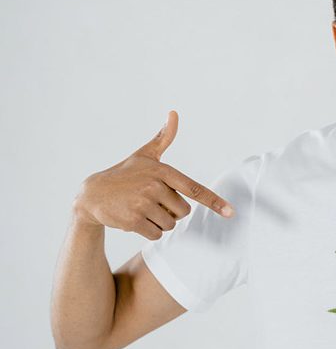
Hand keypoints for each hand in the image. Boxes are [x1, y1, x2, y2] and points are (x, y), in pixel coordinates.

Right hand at [72, 110, 235, 239]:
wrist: (92, 194)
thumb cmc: (124, 174)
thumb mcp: (144, 155)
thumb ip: (163, 138)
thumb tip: (174, 114)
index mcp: (162, 171)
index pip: (193, 189)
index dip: (214, 202)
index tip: (231, 212)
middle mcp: (154, 187)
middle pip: (183, 212)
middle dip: (172, 211)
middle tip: (154, 202)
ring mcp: (143, 204)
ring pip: (170, 224)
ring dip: (160, 222)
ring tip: (143, 209)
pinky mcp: (133, 221)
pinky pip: (156, 234)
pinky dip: (150, 231)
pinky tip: (136, 219)